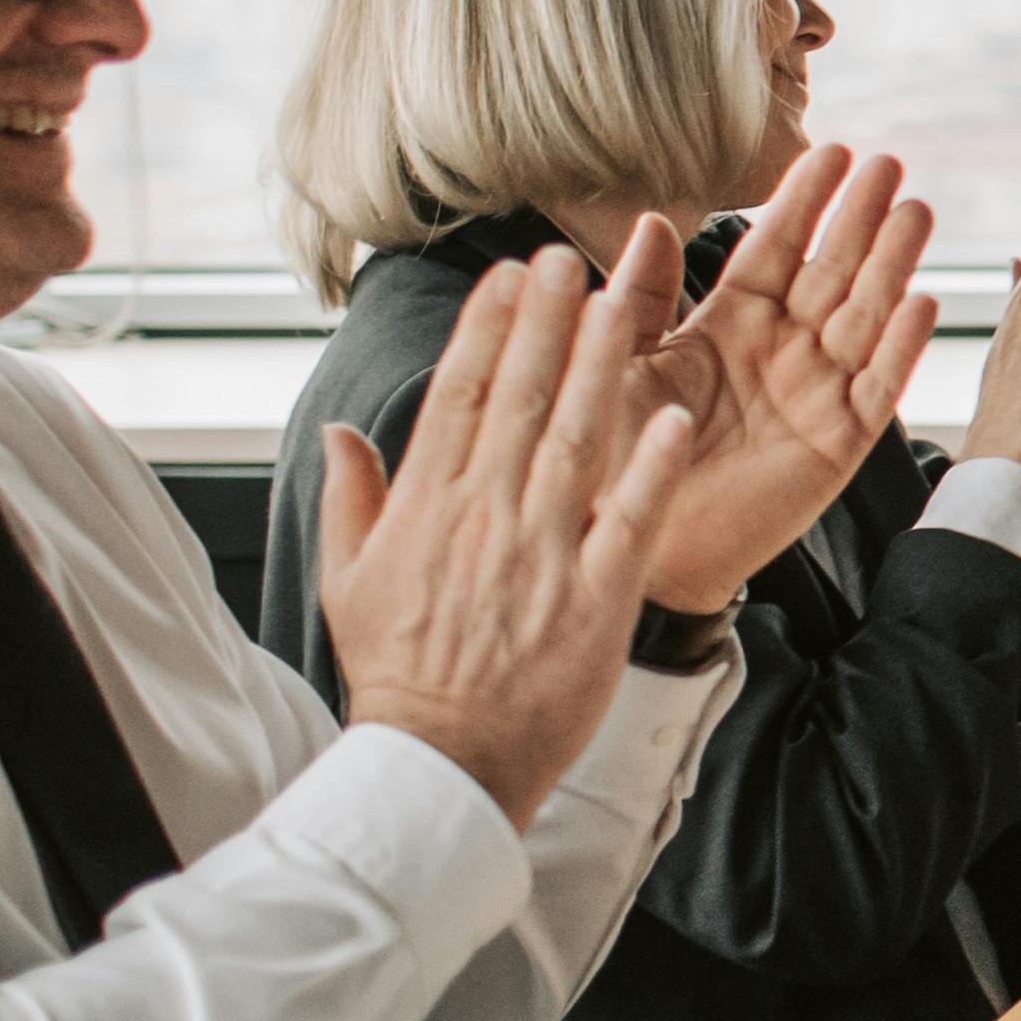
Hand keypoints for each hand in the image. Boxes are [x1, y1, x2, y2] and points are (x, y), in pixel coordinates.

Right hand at [317, 241, 696, 826]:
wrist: (439, 762)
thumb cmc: (399, 672)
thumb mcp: (348, 581)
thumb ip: (352, 498)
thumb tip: (344, 432)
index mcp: (428, 507)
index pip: (460, 396)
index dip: (488, 329)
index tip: (509, 277)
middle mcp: (485, 518)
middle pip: (521, 400)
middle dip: (546, 322)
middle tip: (566, 257)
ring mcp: (542, 556)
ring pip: (576, 442)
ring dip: (601, 369)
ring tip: (622, 304)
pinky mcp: (595, 601)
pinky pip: (628, 522)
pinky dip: (651, 470)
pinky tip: (676, 419)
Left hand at [628, 146, 941, 609]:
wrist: (638, 552)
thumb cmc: (616, 461)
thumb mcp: (617, 366)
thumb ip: (639, 299)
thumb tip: (650, 222)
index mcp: (728, 326)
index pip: (773, 249)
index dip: (802, 202)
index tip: (830, 151)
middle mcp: (780, 351)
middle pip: (831, 271)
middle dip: (860, 218)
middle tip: (888, 163)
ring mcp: (815, 395)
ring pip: (864, 317)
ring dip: (891, 266)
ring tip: (915, 212)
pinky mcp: (838, 444)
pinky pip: (878, 389)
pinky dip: (900, 348)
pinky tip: (923, 301)